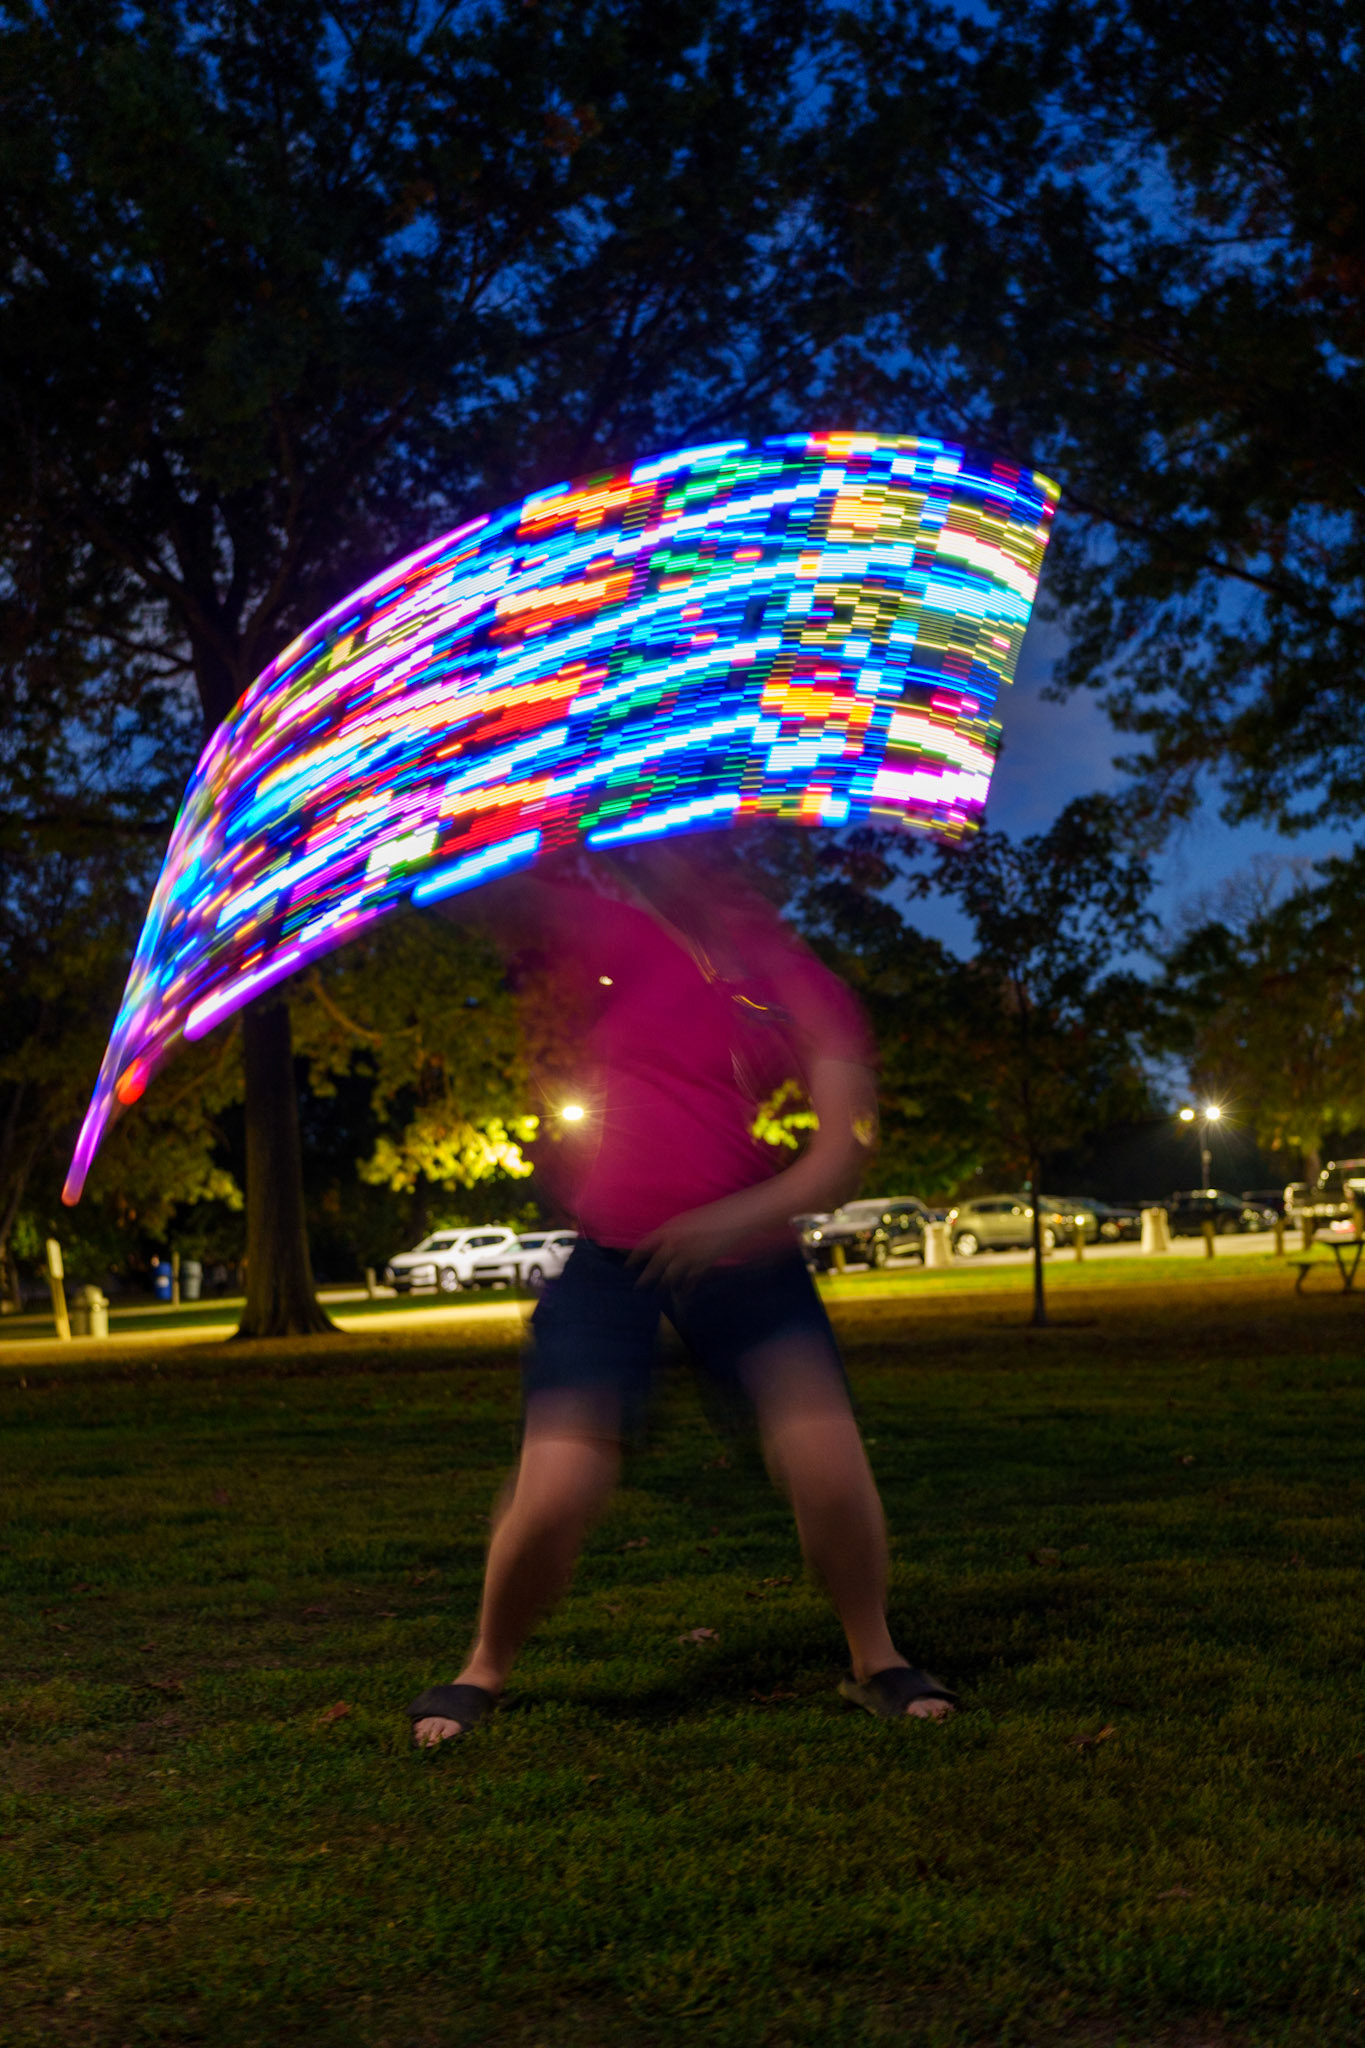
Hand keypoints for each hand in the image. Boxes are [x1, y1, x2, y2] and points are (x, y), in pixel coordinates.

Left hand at [627, 1203, 755, 1287]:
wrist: (736, 1217)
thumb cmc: (714, 1214)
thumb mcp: (688, 1219)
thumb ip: (673, 1233)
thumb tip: (661, 1245)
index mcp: (670, 1228)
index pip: (646, 1244)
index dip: (635, 1256)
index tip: (627, 1266)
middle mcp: (676, 1242)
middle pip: (656, 1263)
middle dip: (646, 1276)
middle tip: (638, 1287)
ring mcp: (690, 1254)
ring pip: (672, 1274)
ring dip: (664, 1284)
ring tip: (659, 1292)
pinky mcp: (703, 1263)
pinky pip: (690, 1279)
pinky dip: (686, 1287)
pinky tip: (683, 1292)